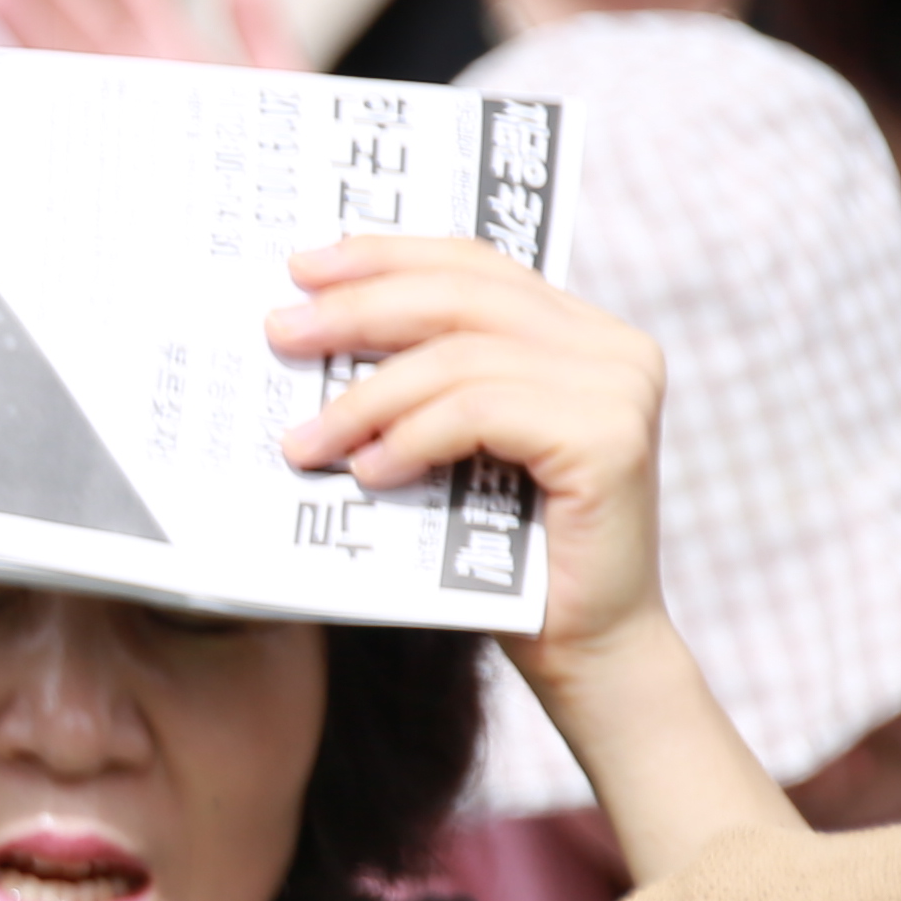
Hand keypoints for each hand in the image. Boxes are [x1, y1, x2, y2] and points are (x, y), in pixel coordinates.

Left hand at [273, 235, 673, 685]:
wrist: (582, 645)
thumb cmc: (502, 554)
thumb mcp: (452, 449)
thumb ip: (422, 384)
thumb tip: (311, 331)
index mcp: (579, 333)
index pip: (474, 264)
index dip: (387, 255)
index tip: (305, 265)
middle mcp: (611, 347)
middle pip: (462, 295)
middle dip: (359, 309)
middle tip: (281, 334)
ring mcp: (619, 388)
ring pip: (461, 358)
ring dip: (367, 398)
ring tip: (306, 443)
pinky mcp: (609, 437)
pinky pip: (480, 411)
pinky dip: (412, 437)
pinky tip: (370, 472)